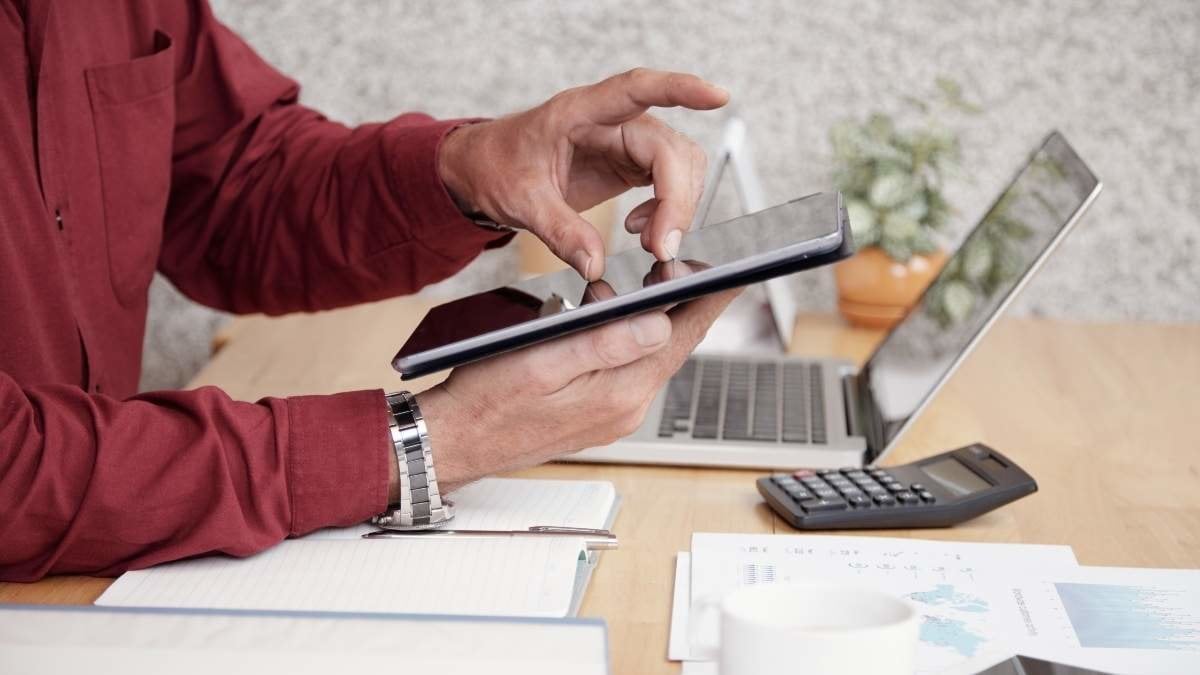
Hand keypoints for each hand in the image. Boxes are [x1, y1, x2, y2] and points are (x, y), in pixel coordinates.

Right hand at [416, 289, 739, 490]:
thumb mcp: (542, 362)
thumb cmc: (485, 401)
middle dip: (684, 305)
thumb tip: (660, 325)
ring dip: (652, 321)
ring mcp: (613, 416)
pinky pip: (628, 371)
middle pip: (673, 346)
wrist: (453, 443)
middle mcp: (625, 409)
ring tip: (650, 286)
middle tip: (689, 265)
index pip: (682, 338)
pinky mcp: (598, 416)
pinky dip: (629, 342)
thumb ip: (604, 344)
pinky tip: (613, 322)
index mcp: (619, 394)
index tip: (735, 270)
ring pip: (650, 357)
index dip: (710, 299)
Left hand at [436, 68, 729, 280]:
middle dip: (677, 198)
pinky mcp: (629, 164)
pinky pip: (669, 182)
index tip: (716, 96)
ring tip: (649, 242)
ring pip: (679, 165)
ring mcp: (624, 142)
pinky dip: (667, 211)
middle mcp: (610, 121)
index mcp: (578, 112)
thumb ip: (559, 231)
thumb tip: (594, 265)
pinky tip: (641, 231)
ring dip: (677, 207)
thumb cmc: (496, 167)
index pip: (636, 89)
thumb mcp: (519, 202)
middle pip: (669, 149)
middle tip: (661, 247)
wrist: (482, 170)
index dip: (679, 88)